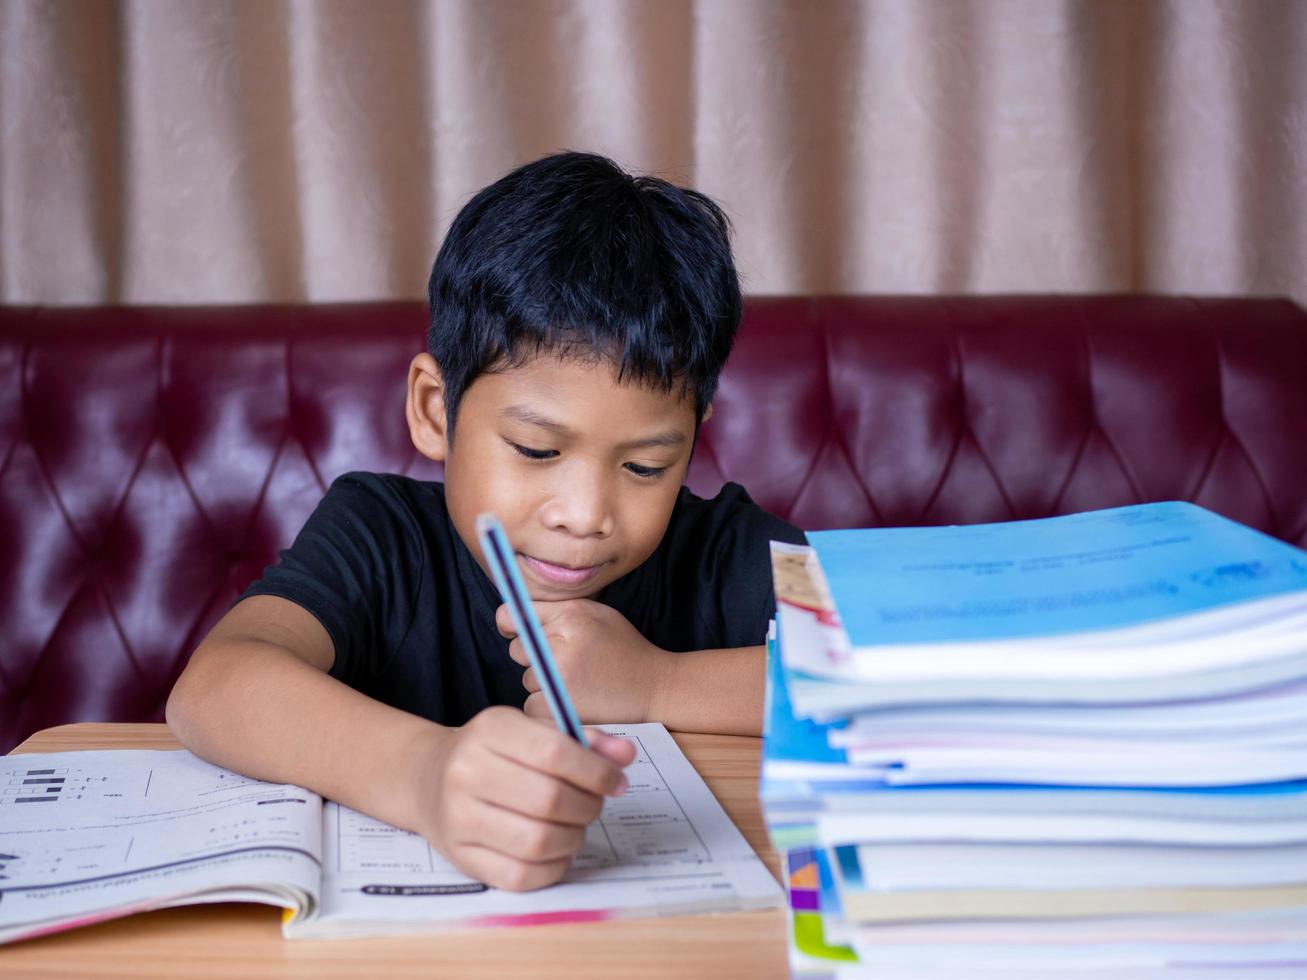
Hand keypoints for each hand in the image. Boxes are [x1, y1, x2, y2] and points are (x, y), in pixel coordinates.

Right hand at [411, 707, 635, 890]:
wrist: (428, 778)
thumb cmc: (496, 753)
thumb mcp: (534, 730)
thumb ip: (584, 741)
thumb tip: (626, 756)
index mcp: (489, 730)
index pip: (554, 752)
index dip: (597, 771)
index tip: (617, 781)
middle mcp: (466, 772)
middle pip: (549, 800)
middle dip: (588, 806)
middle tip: (595, 805)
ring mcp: (459, 818)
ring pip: (537, 842)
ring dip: (573, 839)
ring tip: (575, 826)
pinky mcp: (461, 858)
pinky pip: (521, 876)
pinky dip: (553, 867)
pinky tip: (557, 850)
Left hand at [496, 599, 673, 723]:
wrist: (656, 689)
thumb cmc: (624, 650)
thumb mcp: (599, 615)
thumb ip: (560, 611)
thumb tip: (515, 617)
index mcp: (571, 614)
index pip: (512, 615)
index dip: (511, 624)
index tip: (517, 632)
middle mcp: (561, 641)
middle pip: (518, 649)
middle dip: (535, 657)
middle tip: (567, 663)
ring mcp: (558, 676)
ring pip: (526, 678)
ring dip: (544, 684)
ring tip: (578, 684)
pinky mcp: (557, 705)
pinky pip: (531, 704)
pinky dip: (548, 707)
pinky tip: (574, 701)